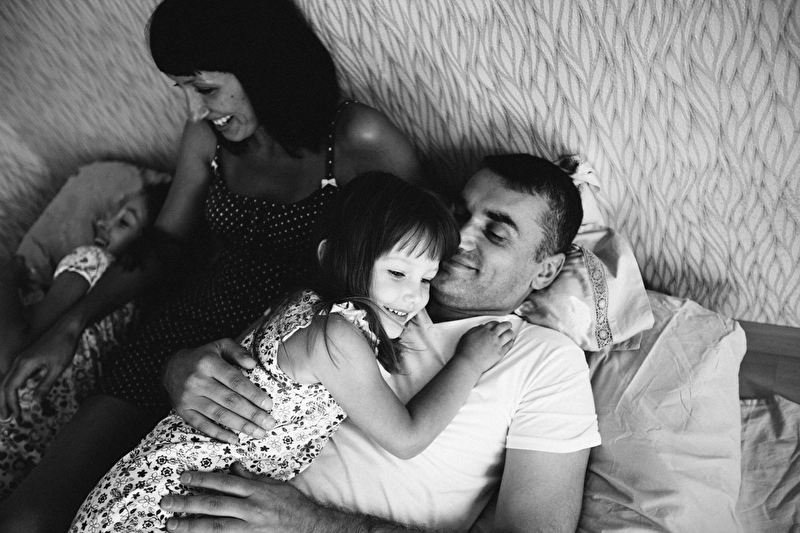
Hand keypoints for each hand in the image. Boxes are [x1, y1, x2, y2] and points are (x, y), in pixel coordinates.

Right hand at [0, 318, 80, 419]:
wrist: (66, 327)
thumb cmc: (64, 346)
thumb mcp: (58, 367)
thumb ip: (45, 385)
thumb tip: (35, 402)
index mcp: (25, 364)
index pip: (11, 388)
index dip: (11, 403)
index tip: (16, 416)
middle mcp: (19, 361)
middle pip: (4, 385)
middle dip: (4, 402)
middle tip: (7, 418)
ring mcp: (21, 358)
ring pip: (7, 379)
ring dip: (7, 395)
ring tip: (10, 409)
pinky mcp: (26, 357)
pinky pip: (13, 373)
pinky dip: (12, 385)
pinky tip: (18, 392)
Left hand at [160, 462, 318, 532]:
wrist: (311, 528)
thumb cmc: (293, 505)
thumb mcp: (274, 485)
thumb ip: (251, 477)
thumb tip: (232, 467)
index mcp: (257, 491)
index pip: (224, 483)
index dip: (202, 480)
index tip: (183, 478)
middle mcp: (252, 509)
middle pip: (214, 505)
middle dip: (187, 504)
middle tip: (166, 502)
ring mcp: (250, 529)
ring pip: (215, 527)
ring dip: (191, 525)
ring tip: (171, 525)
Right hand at [163, 338, 274, 442]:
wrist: (171, 367)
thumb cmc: (204, 356)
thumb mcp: (220, 346)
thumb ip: (238, 352)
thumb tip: (253, 364)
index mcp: (208, 363)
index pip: (235, 381)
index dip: (253, 394)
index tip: (269, 405)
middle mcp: (197, 381)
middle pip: (229, 401)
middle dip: (252, 414)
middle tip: (269, 424)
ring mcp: (188, 398)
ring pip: (218, 415)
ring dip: (241, 426)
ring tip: (259, 433)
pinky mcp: (183, 411)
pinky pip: (202, 425)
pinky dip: (219, 434)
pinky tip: (236, 440)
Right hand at [454, 320, 515, 372]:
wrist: (469, 363)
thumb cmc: (465, 350)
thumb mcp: (466, 336)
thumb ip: (474, 329)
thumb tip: (481, 326)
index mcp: (483, 330)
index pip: (494, 323)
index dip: (497, 323)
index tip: (498, 324)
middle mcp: (492, 335)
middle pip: (503, 326)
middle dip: (507, 324)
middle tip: (509, 325)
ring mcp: (497, 344)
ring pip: (509, 334)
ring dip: (511, 332)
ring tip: (511, 332)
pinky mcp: (500, 353)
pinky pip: (509, 345)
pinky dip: (511, 342)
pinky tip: (511, 341)